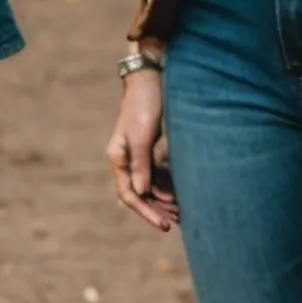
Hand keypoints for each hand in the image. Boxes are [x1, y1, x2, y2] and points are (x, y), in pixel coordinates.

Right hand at [105, 66, 175, 230]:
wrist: (152, 78)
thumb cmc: (144, 104)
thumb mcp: (141, 134)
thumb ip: (141, 163)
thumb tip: (141, 193)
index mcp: (119, 158)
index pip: (131, 195)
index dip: (147, 212)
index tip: (165, 224)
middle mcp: (127, 160)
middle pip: (140, 195)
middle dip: (157, 211)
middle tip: (177, 223)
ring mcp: (140, 156)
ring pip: (151, 188)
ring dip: (165, 202)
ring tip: (182, 214)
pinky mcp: (152, 150)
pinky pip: (159, 176)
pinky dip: (169, 188)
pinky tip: (182, 196)